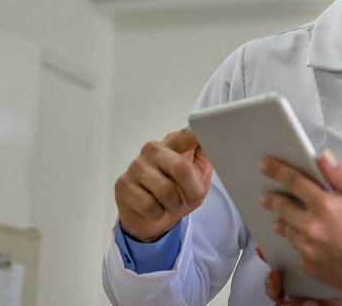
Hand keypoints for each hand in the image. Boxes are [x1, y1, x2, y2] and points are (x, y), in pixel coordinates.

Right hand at [115, 127, 211, 241]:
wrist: (150, 216)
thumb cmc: (178, 192)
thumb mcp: (198, 175)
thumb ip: (208, 157)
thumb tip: (218, 143)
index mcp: (174, 143)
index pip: (187, 135)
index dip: (197, 132)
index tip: (207, 125)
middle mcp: (153, 149)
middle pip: (181, 168)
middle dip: (192, 191)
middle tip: (192, 198)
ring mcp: (136, 165)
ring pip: (166, 191)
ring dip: (175, 205)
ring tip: (172, 204)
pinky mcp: (123, 184)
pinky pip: (150, 205)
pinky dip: (159, 213)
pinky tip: (155, 208)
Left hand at [258, 150, 341, 304]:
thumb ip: (341, 177)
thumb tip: (324, 157)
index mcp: (327, 207)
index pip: (294, 181)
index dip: (276, 170)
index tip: (265, 165)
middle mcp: (313, 228)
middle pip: (281, 206)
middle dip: (271, 199)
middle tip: (265, 196)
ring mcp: (308, 249)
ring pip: (285, 229)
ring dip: (282, 221)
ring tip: (282, 219)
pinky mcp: (307, 265)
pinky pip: (294, 249)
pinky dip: (297, 241)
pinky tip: (305, 239)